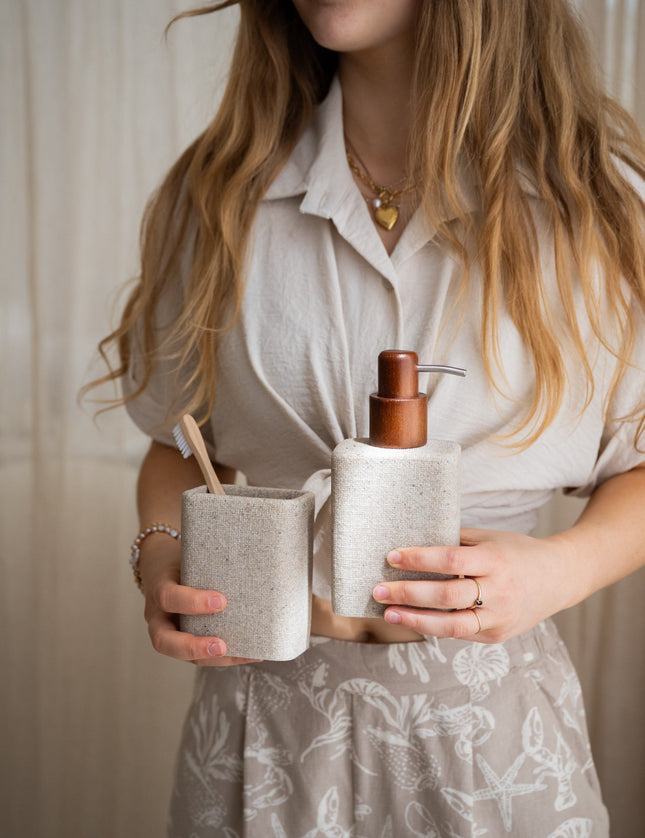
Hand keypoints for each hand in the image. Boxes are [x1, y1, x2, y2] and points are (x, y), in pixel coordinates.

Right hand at [138, 535, 260, 665]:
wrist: (161, 565)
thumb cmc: (180, 559)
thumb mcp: (187, 554)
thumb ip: (208, 560)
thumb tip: (249, 552)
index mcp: (158, 589)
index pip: (168, 597)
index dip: (192, 602)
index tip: (221, 601)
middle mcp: (158, 616)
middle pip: (164, 641)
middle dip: (193, 647)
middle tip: (221, 646)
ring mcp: (169, 632)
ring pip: (183, 656)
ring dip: (214, 659)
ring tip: (246, 655)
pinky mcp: (184, 640)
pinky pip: (199, 656)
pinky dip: (225, 658)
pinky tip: (252, 654)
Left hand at [372, 527, 570, 643]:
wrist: (559, 578)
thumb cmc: (517, 552)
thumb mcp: (490, 538)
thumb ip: (456, 541)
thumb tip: (413, 541)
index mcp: (495, 560)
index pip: (451, 561)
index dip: (419, 559)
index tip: (392, 556)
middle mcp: (499, 591)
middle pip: (447, 596)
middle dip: (408, 593)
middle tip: (378, 589)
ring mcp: (499, 617)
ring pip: (451, 625)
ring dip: (415, 620)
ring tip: (388, 613)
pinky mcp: (497, 636)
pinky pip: (460, 633)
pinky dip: (433, 627)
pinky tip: (411, 620)